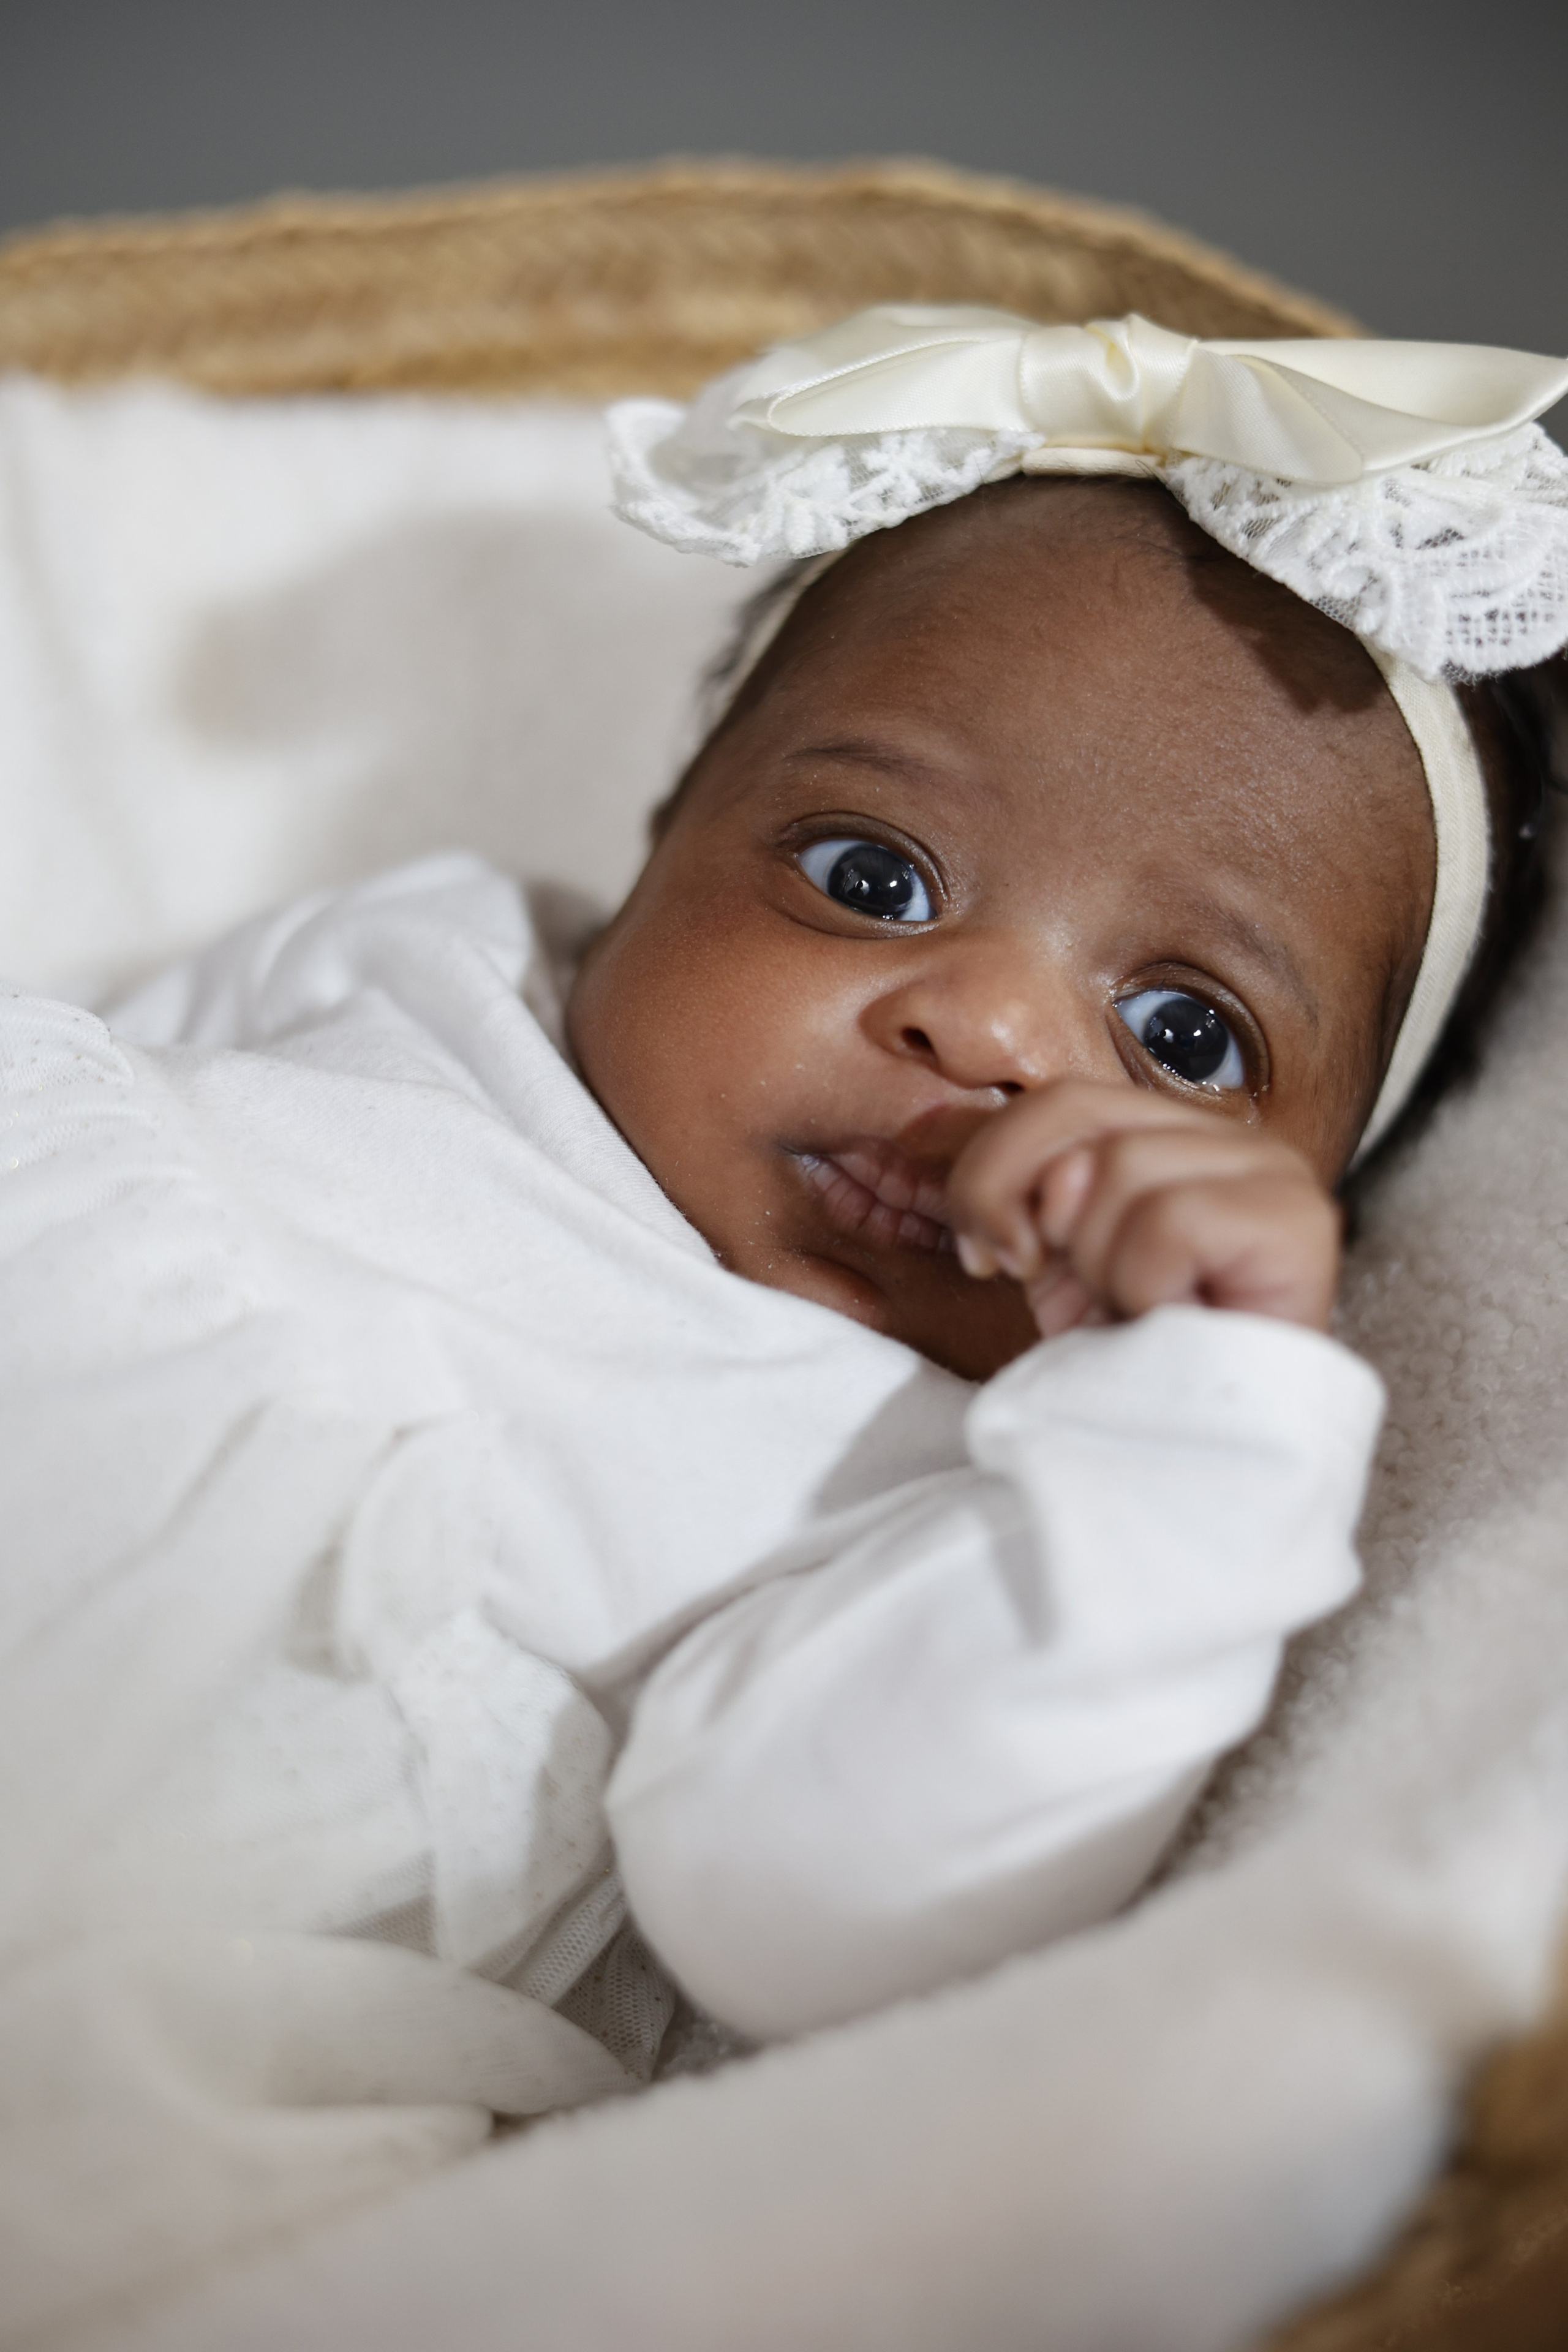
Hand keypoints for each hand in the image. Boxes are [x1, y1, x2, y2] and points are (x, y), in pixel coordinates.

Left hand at [946, 1079, 1339, 1338]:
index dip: (992, 1168)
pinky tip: (1171, 1323)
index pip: (1061, 1099)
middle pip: (1076, 1110)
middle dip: (1023, 1205)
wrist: (1207, 1460)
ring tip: (1132, 1314)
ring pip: (1121, 1168)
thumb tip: (1041, 1190)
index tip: (981, 1255)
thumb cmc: (1136, 1362)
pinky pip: (1172, 1219)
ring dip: (1099, 1263)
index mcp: (1173, 1139)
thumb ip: (1034, 1196)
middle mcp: (1230, 1140)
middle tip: (1036, 1280)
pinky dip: (1146, 1283)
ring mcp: (1272, 1173)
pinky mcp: (1297, 1222)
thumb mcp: (1059, 1265)